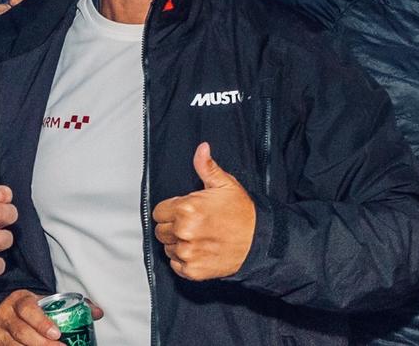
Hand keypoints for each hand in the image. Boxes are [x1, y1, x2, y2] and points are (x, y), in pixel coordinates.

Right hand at [0, 289, 104, 345]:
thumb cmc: (32, 308)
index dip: (41, 322)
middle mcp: (4, 315)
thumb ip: (74, 305)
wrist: (7, 310)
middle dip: (42, 344)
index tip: (57, 333)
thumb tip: (97, 313)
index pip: (27, 309)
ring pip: (14, 345)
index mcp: (19, 300)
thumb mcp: (49, 301)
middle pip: (21, 332)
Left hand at [151, 143, 256, 280]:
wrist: (260, 240)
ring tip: (199, 238)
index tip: (184, 211)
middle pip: (160, 231)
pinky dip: (185, 260)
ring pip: (168, 248)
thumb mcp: (225, 184)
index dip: (171, 210)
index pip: (158, 212)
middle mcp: (184, 231)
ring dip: (178, 244)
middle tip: (194, 224)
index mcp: (186, 208)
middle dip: (173, 226)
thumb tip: (201, 149)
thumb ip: (206, 166)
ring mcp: (188, 253)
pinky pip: (176, 265)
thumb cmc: (243, 213)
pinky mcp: (193, 270)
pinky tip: (201, 250)